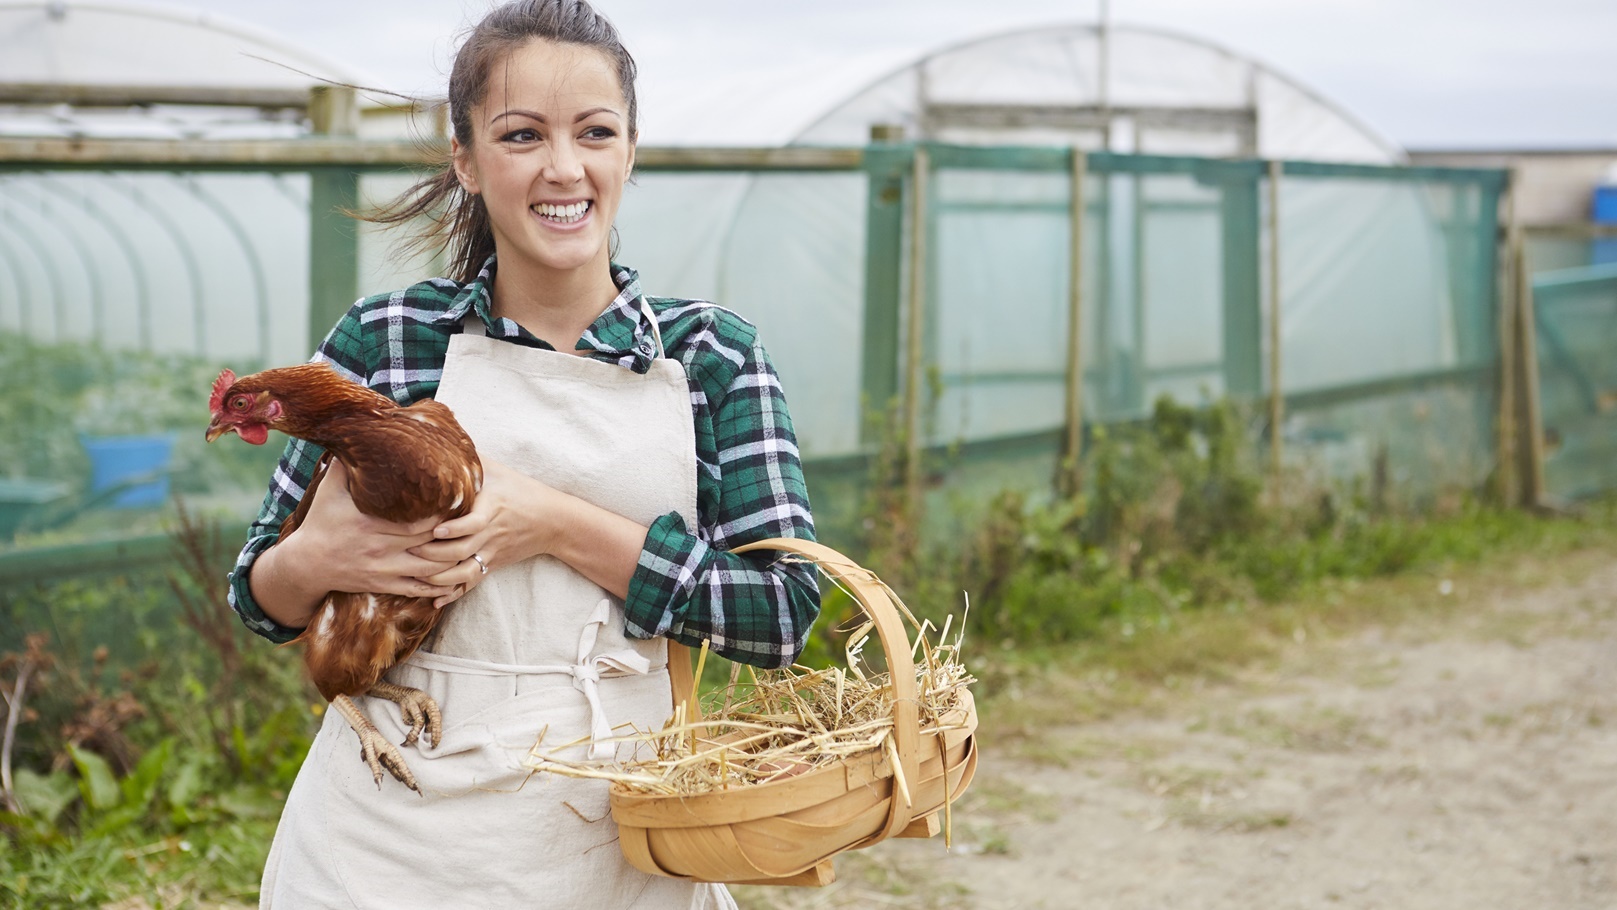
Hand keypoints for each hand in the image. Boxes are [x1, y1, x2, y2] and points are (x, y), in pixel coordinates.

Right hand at [271, 460, 458, 608]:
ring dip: (452, 560)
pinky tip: (457, 578)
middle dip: (454, 534)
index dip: (442, 511)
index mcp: (370, 522)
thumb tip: (361, 430)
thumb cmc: (322, 519)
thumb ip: (348, 463)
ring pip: (429, 568)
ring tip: (473, 547)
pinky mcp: (384, 584)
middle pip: (429, 541)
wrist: (306, 563)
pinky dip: (439, 585)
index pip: (417, 517)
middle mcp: (380, 547)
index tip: (461, 500)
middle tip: (476, 521)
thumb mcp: (331, 487)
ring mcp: (384, 569)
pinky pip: (418, 588)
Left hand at [408, 460, 557, 607]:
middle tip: (408, 551)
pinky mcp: (493, 565)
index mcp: (492, 509)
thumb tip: (440, 437)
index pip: (473, 523)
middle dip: (433, 555)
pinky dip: (453, 594)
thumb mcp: (498, 470)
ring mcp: (491, 552)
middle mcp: (491, 534)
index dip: (453, 529)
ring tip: (416, 575)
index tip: (434, 530)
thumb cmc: (520, 490)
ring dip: (440, 577)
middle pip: (461, 551)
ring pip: (464, 572)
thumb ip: (471, 459)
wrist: (552, 520)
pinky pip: (472, 583)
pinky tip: (435, 599)